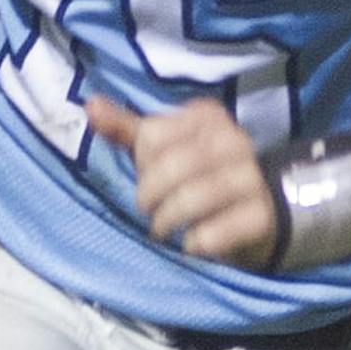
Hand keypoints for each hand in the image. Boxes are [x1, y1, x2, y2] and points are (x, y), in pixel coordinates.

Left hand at [86, 94, 279, 268]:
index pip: (154, 137)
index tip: (147, 177)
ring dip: (167, 221)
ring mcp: (252, 176)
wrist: (252, 211)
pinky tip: (192, 244)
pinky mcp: (260, 214)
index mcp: (207, 116)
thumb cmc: (194, 175)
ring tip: (162, 229)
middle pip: (172, 167)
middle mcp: (234, 139)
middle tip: (148, 211)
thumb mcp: (160, 148)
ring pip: (193, 199)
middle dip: (149, 196)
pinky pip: (216, 231)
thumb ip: (125, 129)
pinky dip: (195, 243)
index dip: (142, 164)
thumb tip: (90, 105)